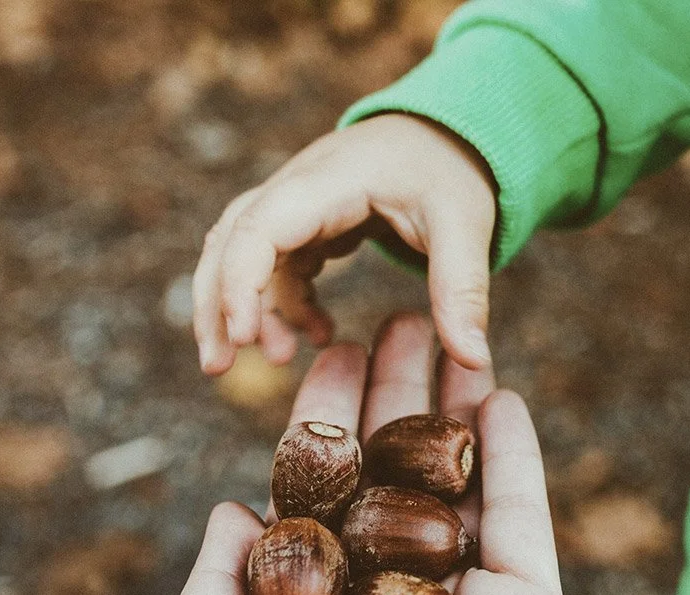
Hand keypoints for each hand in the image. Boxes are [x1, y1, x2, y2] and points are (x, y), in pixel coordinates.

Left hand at [137, 314, 573, 594]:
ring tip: (455, 332)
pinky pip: (523, 530)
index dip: (325, 417)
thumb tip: (228, 508)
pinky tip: (504, 395)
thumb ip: (208, 590)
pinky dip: (518, 462)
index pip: (321, 491)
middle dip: (396, 396)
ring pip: (458, 488)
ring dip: (457, 410)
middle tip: (401, 317)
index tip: (334, 351)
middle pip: (392, 475)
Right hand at [192, 114, 496, 374]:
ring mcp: (296, 203)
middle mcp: (298, 186)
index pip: (260, 226)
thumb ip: (463, 290)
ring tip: (273, 359)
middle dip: (216, 305)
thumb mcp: (466, 226)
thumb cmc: (451, 172)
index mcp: (331, 180)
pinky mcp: (305, 222)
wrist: (447, 134)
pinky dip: (284, 305)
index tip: (244, 339)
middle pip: (229, 240)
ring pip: (240, 254)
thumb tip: (473, 361)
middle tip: (218, 367)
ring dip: (242, 309)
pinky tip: (318, 335)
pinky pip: (275, 266)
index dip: (240, 282)